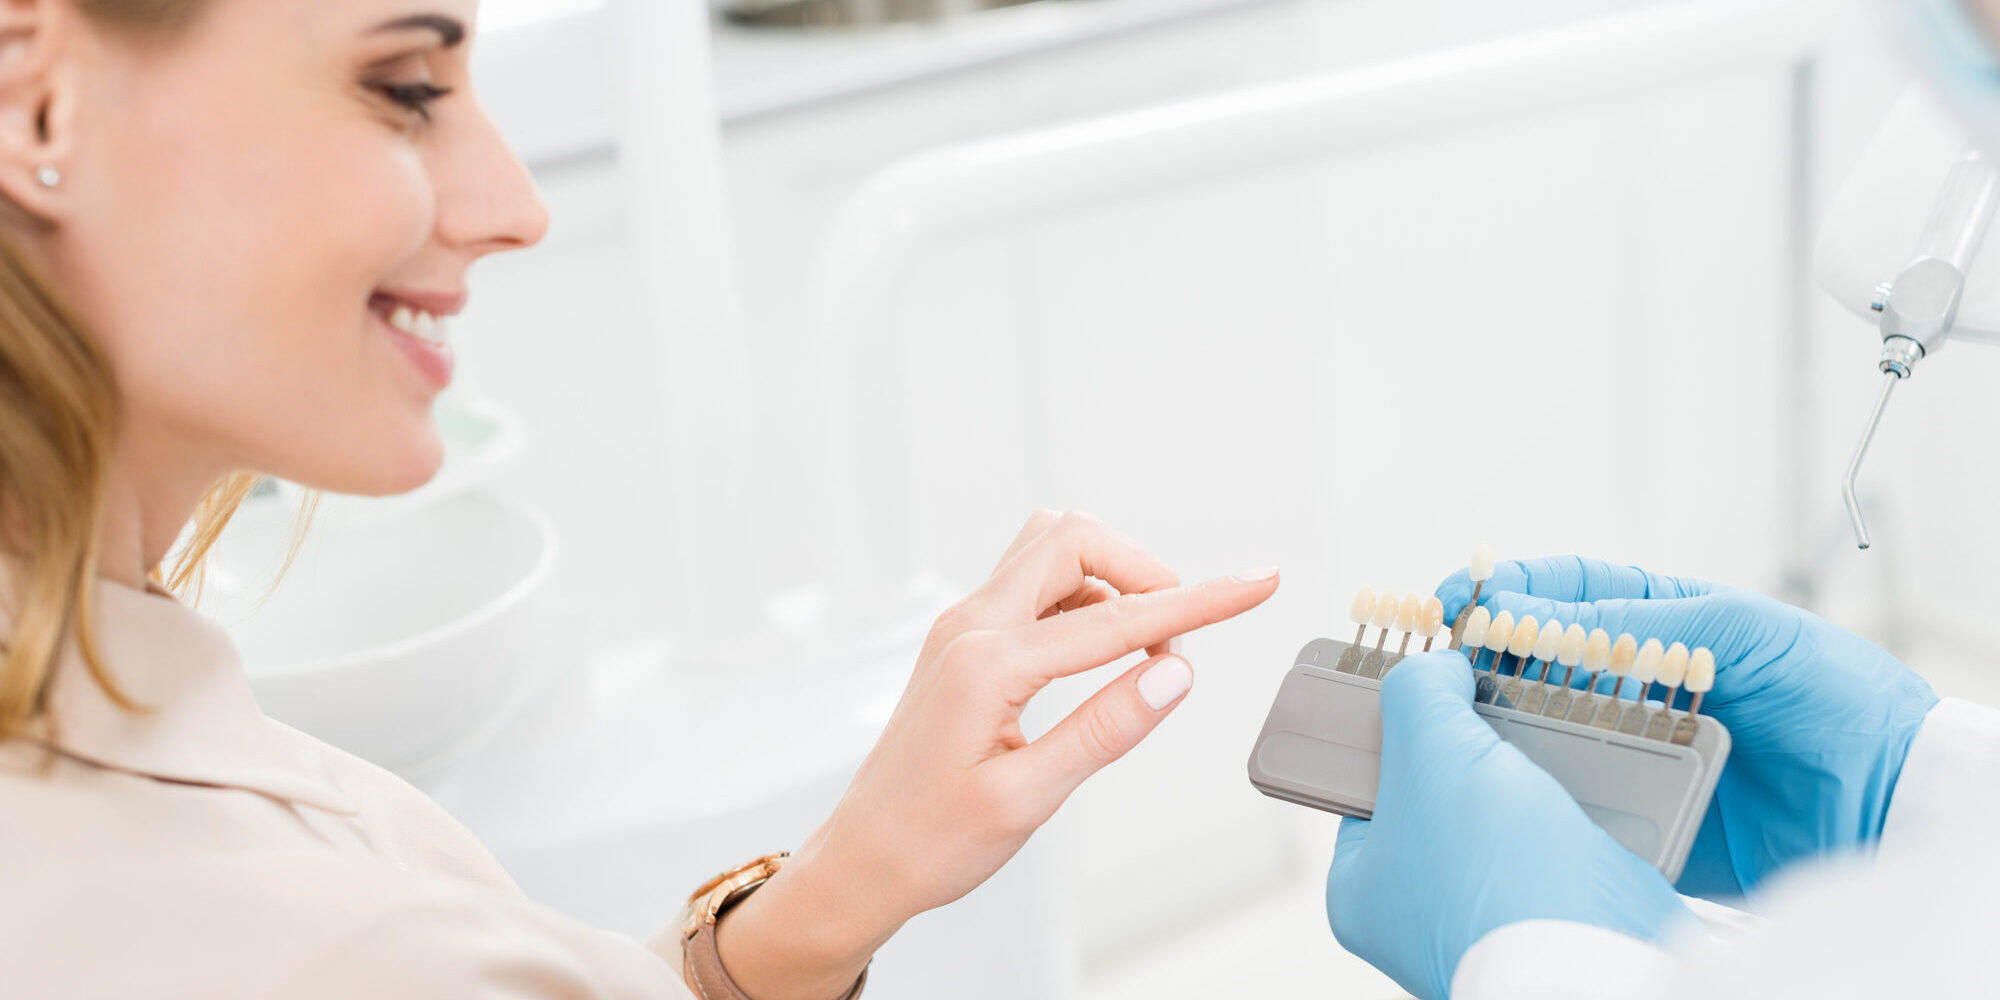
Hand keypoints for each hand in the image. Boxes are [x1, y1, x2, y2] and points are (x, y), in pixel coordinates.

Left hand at [718, 511, 1279, 999]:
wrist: (862, 860)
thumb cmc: (930, 842)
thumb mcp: (1027, 799)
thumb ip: (1104, 729)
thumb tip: (1172, 671)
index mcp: (987, 666)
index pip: (1116, 620)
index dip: (1198, 601)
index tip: (1255, 582)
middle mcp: (969, 628)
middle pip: (1071, 539)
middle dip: (1142, 569)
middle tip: (1176, 632)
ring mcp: (962, 627)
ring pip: (1049, 551)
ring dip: (1109, 578)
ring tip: (1140, 647)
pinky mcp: (965, 641)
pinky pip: (1032, 585)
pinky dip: (1082, 599)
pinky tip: (1099, 654)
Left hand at [1325, 652, 1690, 999]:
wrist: (1600, 958)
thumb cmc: (1494, 875)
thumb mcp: (1431, 751)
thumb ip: (1420, 693)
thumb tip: (1438, 668)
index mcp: (1363, 889)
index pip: (1364, 789)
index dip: (1396, 733)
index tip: (1429, 692)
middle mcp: (1421, 909)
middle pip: (1442, 793)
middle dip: (1476, 746)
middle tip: (1494, 700)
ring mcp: (1494, 912)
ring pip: (1510, 812)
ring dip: (1535, 768)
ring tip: (1549, 721)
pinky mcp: (1561, 910)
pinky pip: (1565, 837)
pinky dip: (1582, 801)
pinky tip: (1591, 763)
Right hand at [1436, 555, 1939, 897]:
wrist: (1890, 802)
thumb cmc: (1836, 698)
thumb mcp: (1747, 632)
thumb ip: (1647, 620)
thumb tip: (1547, 618)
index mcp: (1657, 622)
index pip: (1559, 592)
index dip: (1502, 591)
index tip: (1457, 600)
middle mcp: (1632, 683)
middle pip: (1532, 662)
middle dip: (1478, 657)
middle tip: (1436, 662)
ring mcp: (1630, 748)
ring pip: (1539, 733)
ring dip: (1495, 726)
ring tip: (1458, 722)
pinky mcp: (1637, 813)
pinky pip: (1572, 802)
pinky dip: (1536, 795)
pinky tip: (1509, 786)